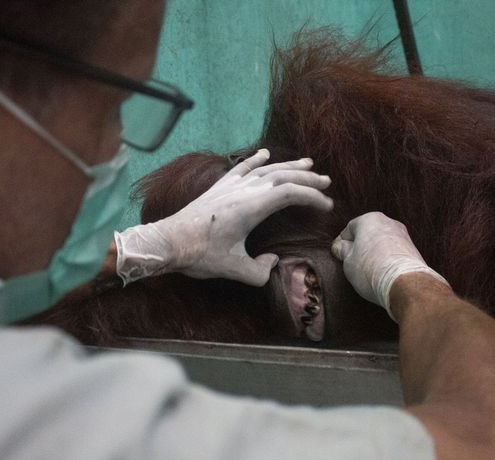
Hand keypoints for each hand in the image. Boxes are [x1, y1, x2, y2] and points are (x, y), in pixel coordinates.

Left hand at [115, 148, 333, 285]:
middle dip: (307, 177)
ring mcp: (229, 186)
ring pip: (264, 169)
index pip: (289, 193)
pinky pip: (241, 168)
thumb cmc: (200, 255)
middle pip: (282, 175)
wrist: (168, 242)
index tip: (326, 205)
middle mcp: (242, 191)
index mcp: (250, 208)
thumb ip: (260, 271)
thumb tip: (272, 262)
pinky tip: (265, 153)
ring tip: (308, 163)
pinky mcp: (218, 188)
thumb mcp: (235, 269)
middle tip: (326, 181)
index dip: (311, 196)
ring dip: (288, 165)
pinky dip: (256, 159)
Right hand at [330, 212, 448, 319]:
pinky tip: (381, 273)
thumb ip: (342, 250)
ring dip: (373, 254)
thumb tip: (340, 247)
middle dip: (359, 248)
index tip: (338, 255)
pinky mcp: (413, 249)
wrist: (404, 283)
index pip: (349, 228)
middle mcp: (388, 222)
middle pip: (367, 234)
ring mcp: (403, 235)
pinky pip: (393, 252)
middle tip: (351, 264)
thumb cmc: (371, 269)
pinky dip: (386, 260)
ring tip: (367, 271)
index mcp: (369, 219)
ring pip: (381, 243)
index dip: (341, 243)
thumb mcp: (348, 261)